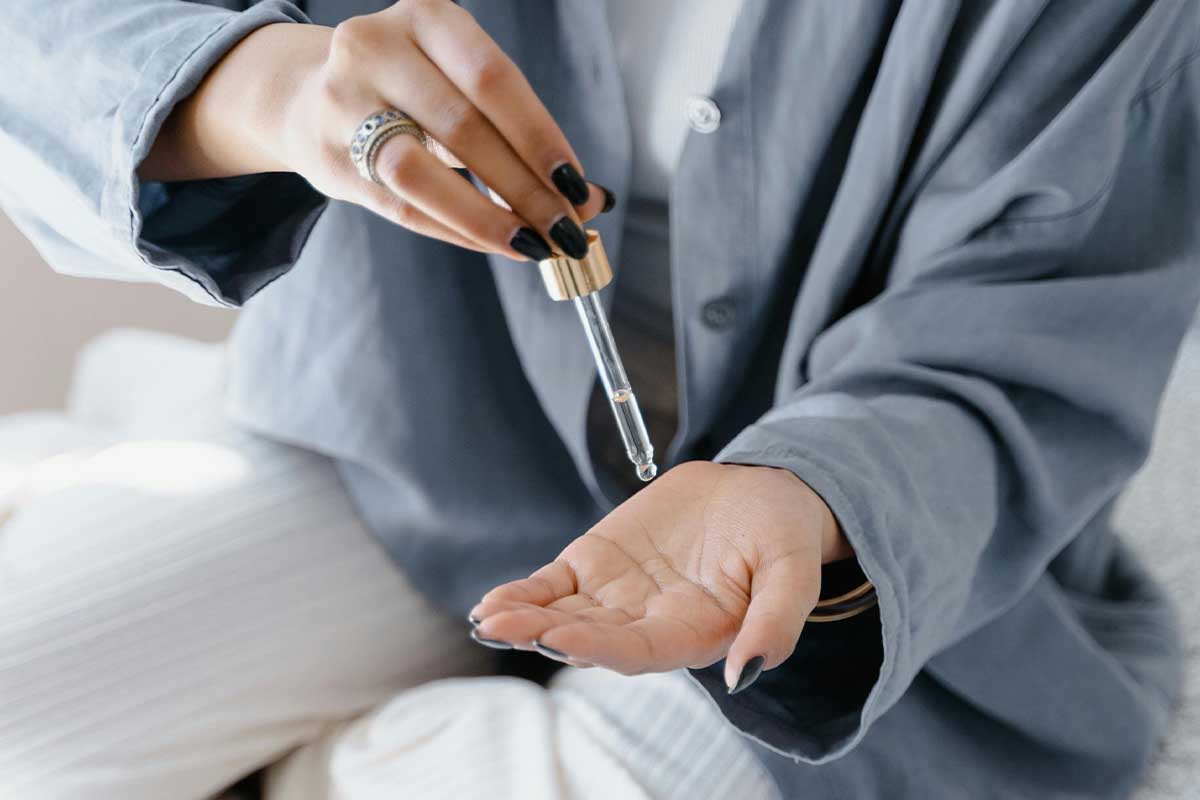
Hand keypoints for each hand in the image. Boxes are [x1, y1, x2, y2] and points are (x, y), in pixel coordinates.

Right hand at [140, 1, 608, 260]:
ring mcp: (342, 104)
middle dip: (524, 188)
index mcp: (425, 18)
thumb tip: (592, 200)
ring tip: (533, 244)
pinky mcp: (330, 160)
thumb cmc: (411, 91)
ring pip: (419, 174)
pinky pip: (402, 208)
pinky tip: (495, 243)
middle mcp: (376, 49)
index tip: (576, 184)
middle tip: (566, 228)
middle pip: (462, 129)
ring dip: (487, 219)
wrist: (308, 96)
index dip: (538, 136)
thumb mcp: (464, 87)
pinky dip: (457, 231)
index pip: (492, 79)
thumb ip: (523, 135)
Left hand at [470, 461, 852, 691]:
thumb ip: (775, 624)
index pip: (638, 651)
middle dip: (542, 634)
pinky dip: (523, 594)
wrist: (760, 489)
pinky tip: (492, 604)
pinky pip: (552, 586)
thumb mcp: (794, 575)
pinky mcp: (596, 564)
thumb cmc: (782, 535)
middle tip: (499, 629)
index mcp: (693, 634)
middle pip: (588, 637)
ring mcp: (617, 595)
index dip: (598, 647)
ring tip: (488, 618)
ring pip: (561, 615)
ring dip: (523, 619)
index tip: (559, 637)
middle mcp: (648, 623)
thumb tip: (746, 673)